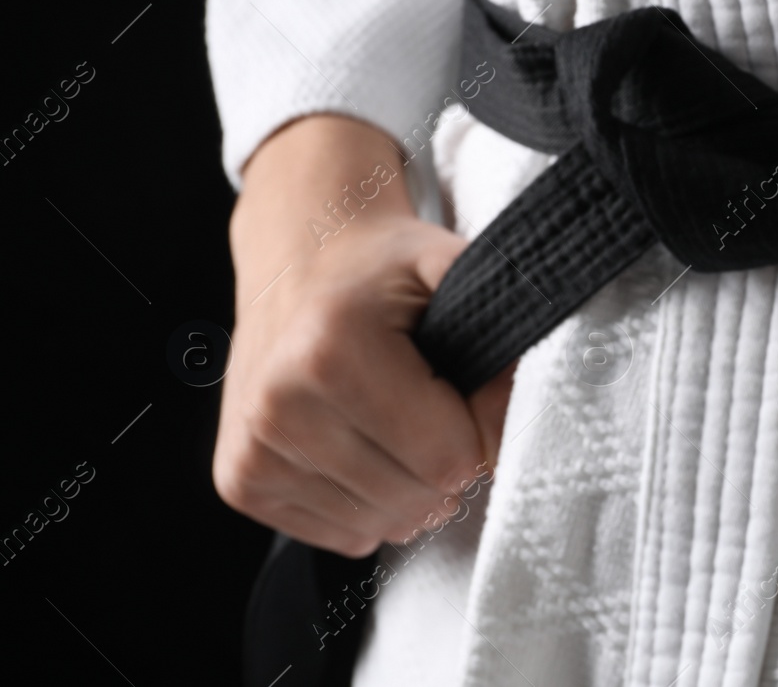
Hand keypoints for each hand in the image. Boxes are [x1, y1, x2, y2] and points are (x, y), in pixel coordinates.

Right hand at [213, 115, 513, 556]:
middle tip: (438, 407)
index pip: (447, 457)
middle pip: (415, 499)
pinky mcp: (240, 480)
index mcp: (332, 350)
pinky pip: (339, 533)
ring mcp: (253, 448)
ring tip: (401, 424)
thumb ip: (503, 332)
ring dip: (410, 489)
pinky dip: (369, 503)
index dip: (481, 428)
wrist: (298, 256)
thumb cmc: (382, 269)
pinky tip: (365, 446)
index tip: (471, 387)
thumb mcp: (451, 267)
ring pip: (378, 526)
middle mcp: (281, 404)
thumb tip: (524, 415)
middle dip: (448, 463)